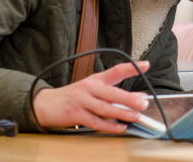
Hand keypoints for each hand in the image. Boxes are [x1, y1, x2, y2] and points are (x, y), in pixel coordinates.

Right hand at [32, 60, 151, 132]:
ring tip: (136, 116)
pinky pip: (95, 122)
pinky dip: (109, 126)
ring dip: (122, 113)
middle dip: (129, 98)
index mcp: (96, 79)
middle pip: (112, 93)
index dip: (131, 68)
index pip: (116, 71)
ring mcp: (82, 101)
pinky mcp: (75, 114)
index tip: (146, 65)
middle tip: (143, 102)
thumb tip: (139, 97)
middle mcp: (90, 88)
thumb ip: (114, 93)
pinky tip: (120, 128)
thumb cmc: (75, 96)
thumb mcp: (93, 89)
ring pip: (105, 108)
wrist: (46, 104)